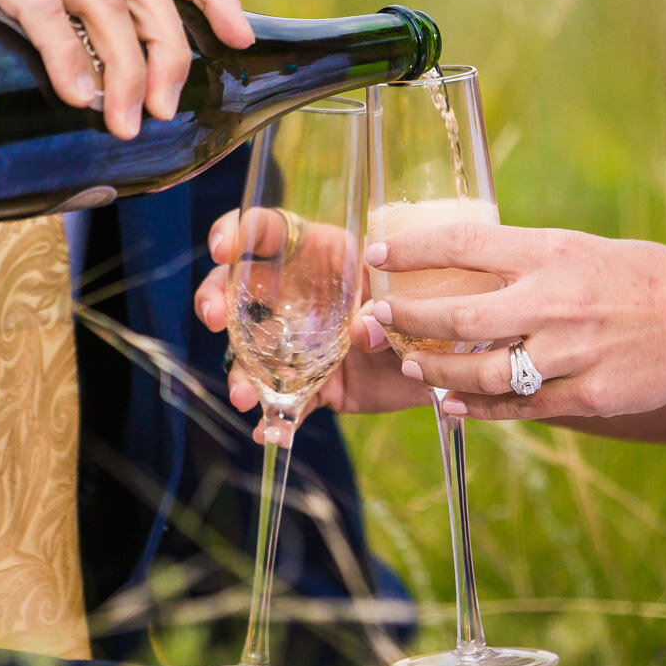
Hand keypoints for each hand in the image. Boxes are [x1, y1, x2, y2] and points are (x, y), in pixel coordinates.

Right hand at [0, 0, 253, 137]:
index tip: (240, 37)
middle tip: (169, 111)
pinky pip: (38, 2)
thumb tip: (108, 135)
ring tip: (128, 122)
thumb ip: (54, 59)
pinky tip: (79, 96)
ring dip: (128, 64)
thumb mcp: (4, 38)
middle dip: (172, 48)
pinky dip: (67, 52)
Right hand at [193, 209, 429, 441]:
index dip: (236, 232)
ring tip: (245, 397)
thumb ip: (386, 301)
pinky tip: (269, 434)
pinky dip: (275, 422)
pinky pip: (286, 404)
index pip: (266, 232)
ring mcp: (299, 344)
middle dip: (215, 299)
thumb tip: (362, 328)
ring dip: (241, 376)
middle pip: (236, 290)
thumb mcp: (410, 289)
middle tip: (214, 317)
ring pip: (251, 355)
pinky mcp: (314, 386)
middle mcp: (297, 297)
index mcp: (319, 254)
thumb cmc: (428, 303)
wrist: (450, 358)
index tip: (222, 248)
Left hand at [366, 223, 665, 420]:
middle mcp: (558, 301)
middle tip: (380, 318)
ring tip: (412, 367)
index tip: (375, 253)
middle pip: (460, 315)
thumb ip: (527, 261)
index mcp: (554, 252)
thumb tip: (465, 268)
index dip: (412, 250)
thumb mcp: (583, 250)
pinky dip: (480, 408)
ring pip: (484, 371)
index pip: (465, 244)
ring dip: (437, 373)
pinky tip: (453, 404)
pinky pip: (521, 408)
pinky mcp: (589, 397)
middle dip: (409, 318)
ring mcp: (573, 353)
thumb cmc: (644, 279)